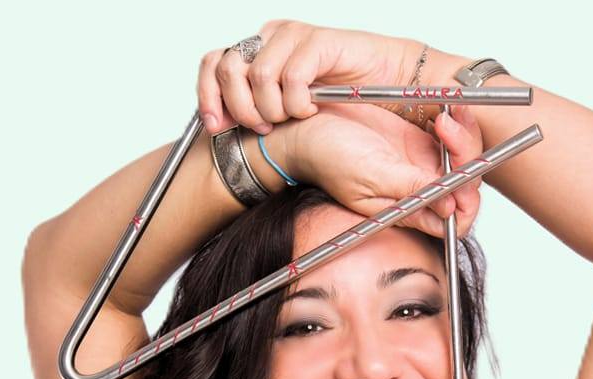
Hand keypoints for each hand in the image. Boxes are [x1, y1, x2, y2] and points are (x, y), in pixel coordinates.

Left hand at [197, 20, 424, 134]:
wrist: (384, 80)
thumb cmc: (338, 98)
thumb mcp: (285, 110)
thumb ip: (255, 110)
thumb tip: (221, 126)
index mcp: (256, 52)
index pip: (212, 63)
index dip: (208, 96)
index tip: (217, 126)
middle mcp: (269, 39)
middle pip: (229, 69)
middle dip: (242, 109)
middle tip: (265, 127)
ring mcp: (292, 36)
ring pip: (259, 77)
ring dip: (275, 109)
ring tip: (295, 117)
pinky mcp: (316, 41)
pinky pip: (292, 78)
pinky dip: (299, 103)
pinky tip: (312, 109)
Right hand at [279, 101, 483, 238]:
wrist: (307, 131)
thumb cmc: (326, 159)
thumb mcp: (368, 176)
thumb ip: (409, 189)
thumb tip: (450, 205)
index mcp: (407, 210)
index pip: (454, 221)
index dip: (466, 202)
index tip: (460, 176)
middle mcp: (419, 191)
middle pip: (466, 185)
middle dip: (468, 156)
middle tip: (450, 129)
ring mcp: (420, 166)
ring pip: (464, 158)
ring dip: (465, 135)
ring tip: (449, 114)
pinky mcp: (418, 141)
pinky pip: (451, 136)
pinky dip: (458, 121)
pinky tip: (451, 107)